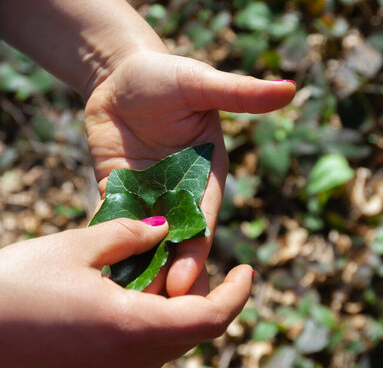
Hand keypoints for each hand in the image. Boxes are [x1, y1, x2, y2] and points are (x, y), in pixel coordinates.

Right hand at [0, 218, 252, 367]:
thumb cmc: (10, 286)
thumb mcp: (74, 246)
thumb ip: (127, 235)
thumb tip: (162, 228)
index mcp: (131, 327)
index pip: (210, 318)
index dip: (237, 294)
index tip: (246, 269)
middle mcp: (128, 360)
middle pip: (195, 334)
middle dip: (211, 299)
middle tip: (204, 263)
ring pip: (170, 344)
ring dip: (182, 311)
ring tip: (169, 272)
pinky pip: (141, 350)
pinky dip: (154, 322)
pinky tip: (134, 293)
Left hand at [85, 50, 294, 295]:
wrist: (123, 73)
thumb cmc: (167, 75)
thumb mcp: (201, 82)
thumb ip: (239, 93)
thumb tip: (290, 88)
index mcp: (207, 176)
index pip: (203, 221)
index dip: (193, 251)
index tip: (181, 282)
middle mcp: (181, 193)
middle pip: (176, 242)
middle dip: (166, 273)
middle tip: (149, 309)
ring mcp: (148, 196)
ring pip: (143, 240)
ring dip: (135, 267)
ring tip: (118, 302)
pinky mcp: (117, 192)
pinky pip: (111, 224)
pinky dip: (105, 246)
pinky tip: (92, 271)